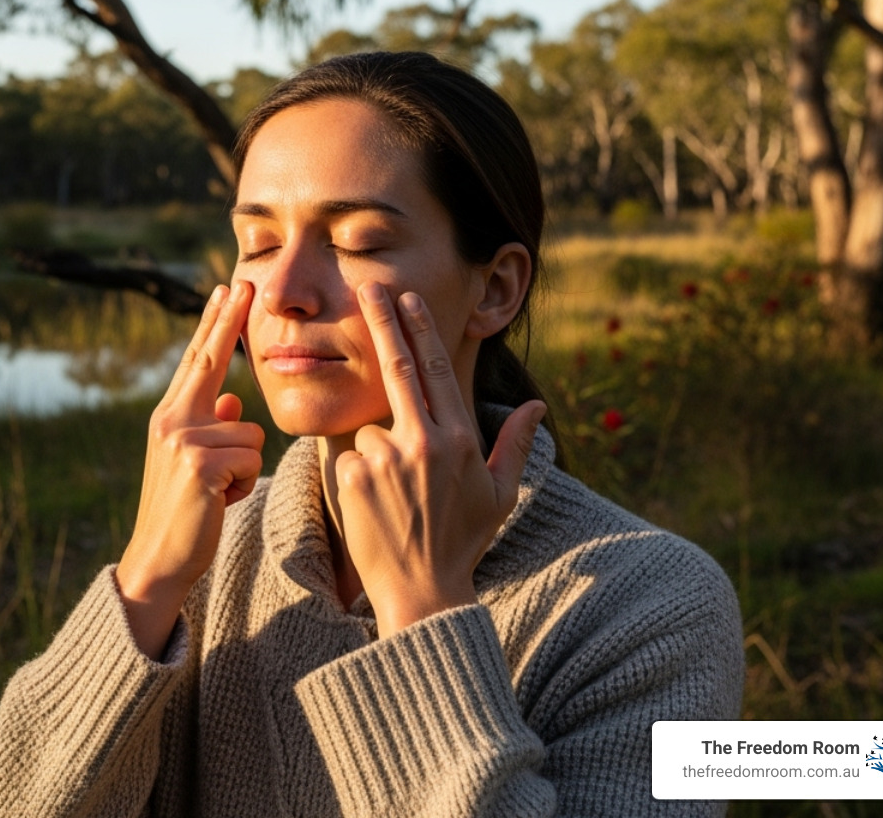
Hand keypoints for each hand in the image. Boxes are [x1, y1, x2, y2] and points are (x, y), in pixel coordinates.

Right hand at [116, 280, 263, 657]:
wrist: (159, 560)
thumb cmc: (185, 513)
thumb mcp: (196, 464)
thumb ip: (213, 427)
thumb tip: (235, 401)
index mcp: (170, 416)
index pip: (197, 360)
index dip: (213, 324)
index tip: (226, 289)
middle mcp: (171, 420)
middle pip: (210, 361)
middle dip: (227, 320)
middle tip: (242, 281)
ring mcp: (182, 440)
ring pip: (251, 432)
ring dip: (246, 468)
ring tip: (218, 493)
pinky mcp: (199, 464)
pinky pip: (251, 459)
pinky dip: (244, 485)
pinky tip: (219, 503)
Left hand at [334, 282, 545, 637]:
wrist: (423, 593)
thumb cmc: (462, 541)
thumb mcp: (500, 495)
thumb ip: (515, 444)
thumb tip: (537, 403)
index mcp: (458, 439)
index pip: (434, 372)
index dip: (418, 331)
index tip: (406, 298)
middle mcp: (423, 442)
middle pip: (395, 369)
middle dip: (381, 323)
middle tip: (367, 288)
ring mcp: (386, 460)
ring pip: (367, 431)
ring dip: (373, 453)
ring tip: (393, 499)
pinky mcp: (354, 479)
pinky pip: (346, 459)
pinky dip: (355, 474)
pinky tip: (374, 508)